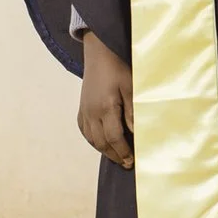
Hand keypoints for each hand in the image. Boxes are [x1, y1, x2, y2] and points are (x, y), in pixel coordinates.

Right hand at [77, 31, 134, 168]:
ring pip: (91, 139)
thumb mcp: (131, 87)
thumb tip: (135, 132)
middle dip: (115, 155)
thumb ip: (132, 111)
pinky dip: (93, 141)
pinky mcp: (81, 108)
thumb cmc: (117, 68)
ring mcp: (84, 111)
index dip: (123, 151)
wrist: (98, 54)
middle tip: (126, 163)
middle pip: (101, 142)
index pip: (114, 137)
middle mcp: (91, 112)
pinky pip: (84, 131)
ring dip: (104, 150)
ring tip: (117, 156)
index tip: (132, 160)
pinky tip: (101, 144)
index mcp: (105, 107)